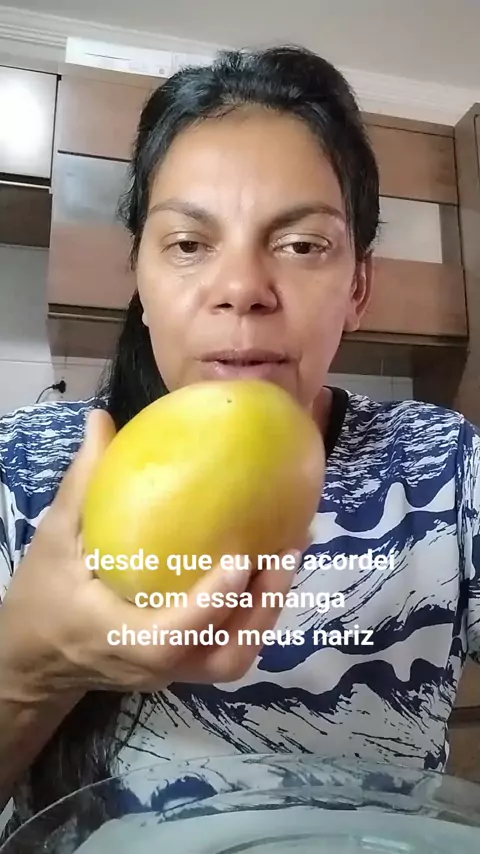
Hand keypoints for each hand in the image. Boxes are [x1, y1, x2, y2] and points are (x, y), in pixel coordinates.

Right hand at [0, 409, 306, 702]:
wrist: (37, 658)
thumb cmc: (44, 595)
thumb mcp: (55, 538)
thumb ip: (82, 484)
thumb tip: (102, 419)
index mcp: (116, 635)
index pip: (170, 637)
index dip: (211, 603)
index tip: (242, 556)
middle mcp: (154, 664)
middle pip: (223, 659)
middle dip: (263, 607)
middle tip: (288, 549)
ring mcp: (173, 672)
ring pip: (235, 658)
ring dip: (269, 609)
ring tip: (291, 552)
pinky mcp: (183, 665)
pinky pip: (229, 648)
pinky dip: (256, 612)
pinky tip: (270, 566)